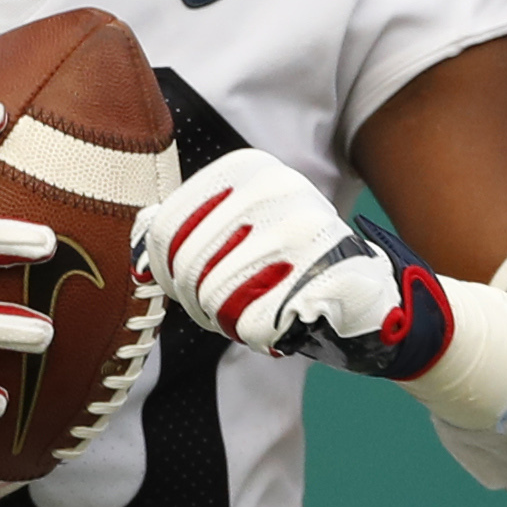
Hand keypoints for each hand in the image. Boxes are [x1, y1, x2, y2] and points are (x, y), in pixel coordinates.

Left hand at [138, 150, 456, 377]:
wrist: (368, 294)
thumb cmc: (288, 264)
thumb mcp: (239, 226)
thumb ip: (185, 224)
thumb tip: (138, 232)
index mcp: (247, 169)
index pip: (163, 230)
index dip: (166, 273)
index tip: (191, 282)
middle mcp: (274, 189)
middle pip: (185, 268)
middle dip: (197, 302)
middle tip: (226, 307)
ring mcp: (302, 230)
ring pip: (214, 298)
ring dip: (226, 321)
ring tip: (255, 310)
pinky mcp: (323, 275)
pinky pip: (252, 325)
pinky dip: (257, 337)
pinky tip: (279, 323)